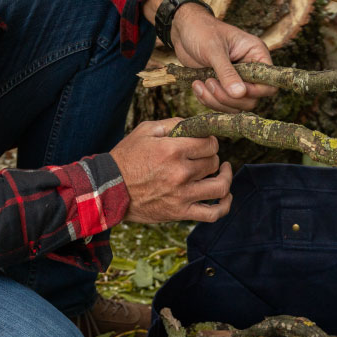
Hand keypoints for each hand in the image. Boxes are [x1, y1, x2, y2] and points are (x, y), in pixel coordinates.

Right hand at [110, 118, 231, 223]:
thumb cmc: (127, 158)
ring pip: (219, 186)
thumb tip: (196, 124)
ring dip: (225, 177)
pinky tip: (226, 196)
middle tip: (205, 156)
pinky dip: (224, 205)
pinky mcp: (181, 213)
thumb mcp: (145, 130)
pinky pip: (212, 214)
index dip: (210, 141)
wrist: (110, 189)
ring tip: (224, 171)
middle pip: (214, 162)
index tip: (205, 143)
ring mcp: (182, 195)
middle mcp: (180, 173)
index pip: (209, 143)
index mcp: (172, 150)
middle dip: (212, 157)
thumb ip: (173, 123)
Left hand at [171, 4, 277, 113]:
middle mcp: (250, 71)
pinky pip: (221, 105)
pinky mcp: (223, 89)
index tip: (233, 88)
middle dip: (228, 98)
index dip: (254, 92)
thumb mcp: (214, 49)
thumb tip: (239, 94)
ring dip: (216, 101)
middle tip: (210, 82)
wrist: (184, 30)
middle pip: (251, 100)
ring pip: (235, 106)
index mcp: (256, 55)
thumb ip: (227, 72)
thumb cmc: (202, 30)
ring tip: (199, 83)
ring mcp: (237, 81)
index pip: (268, 84)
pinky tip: (197, 86)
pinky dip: (208, 100)